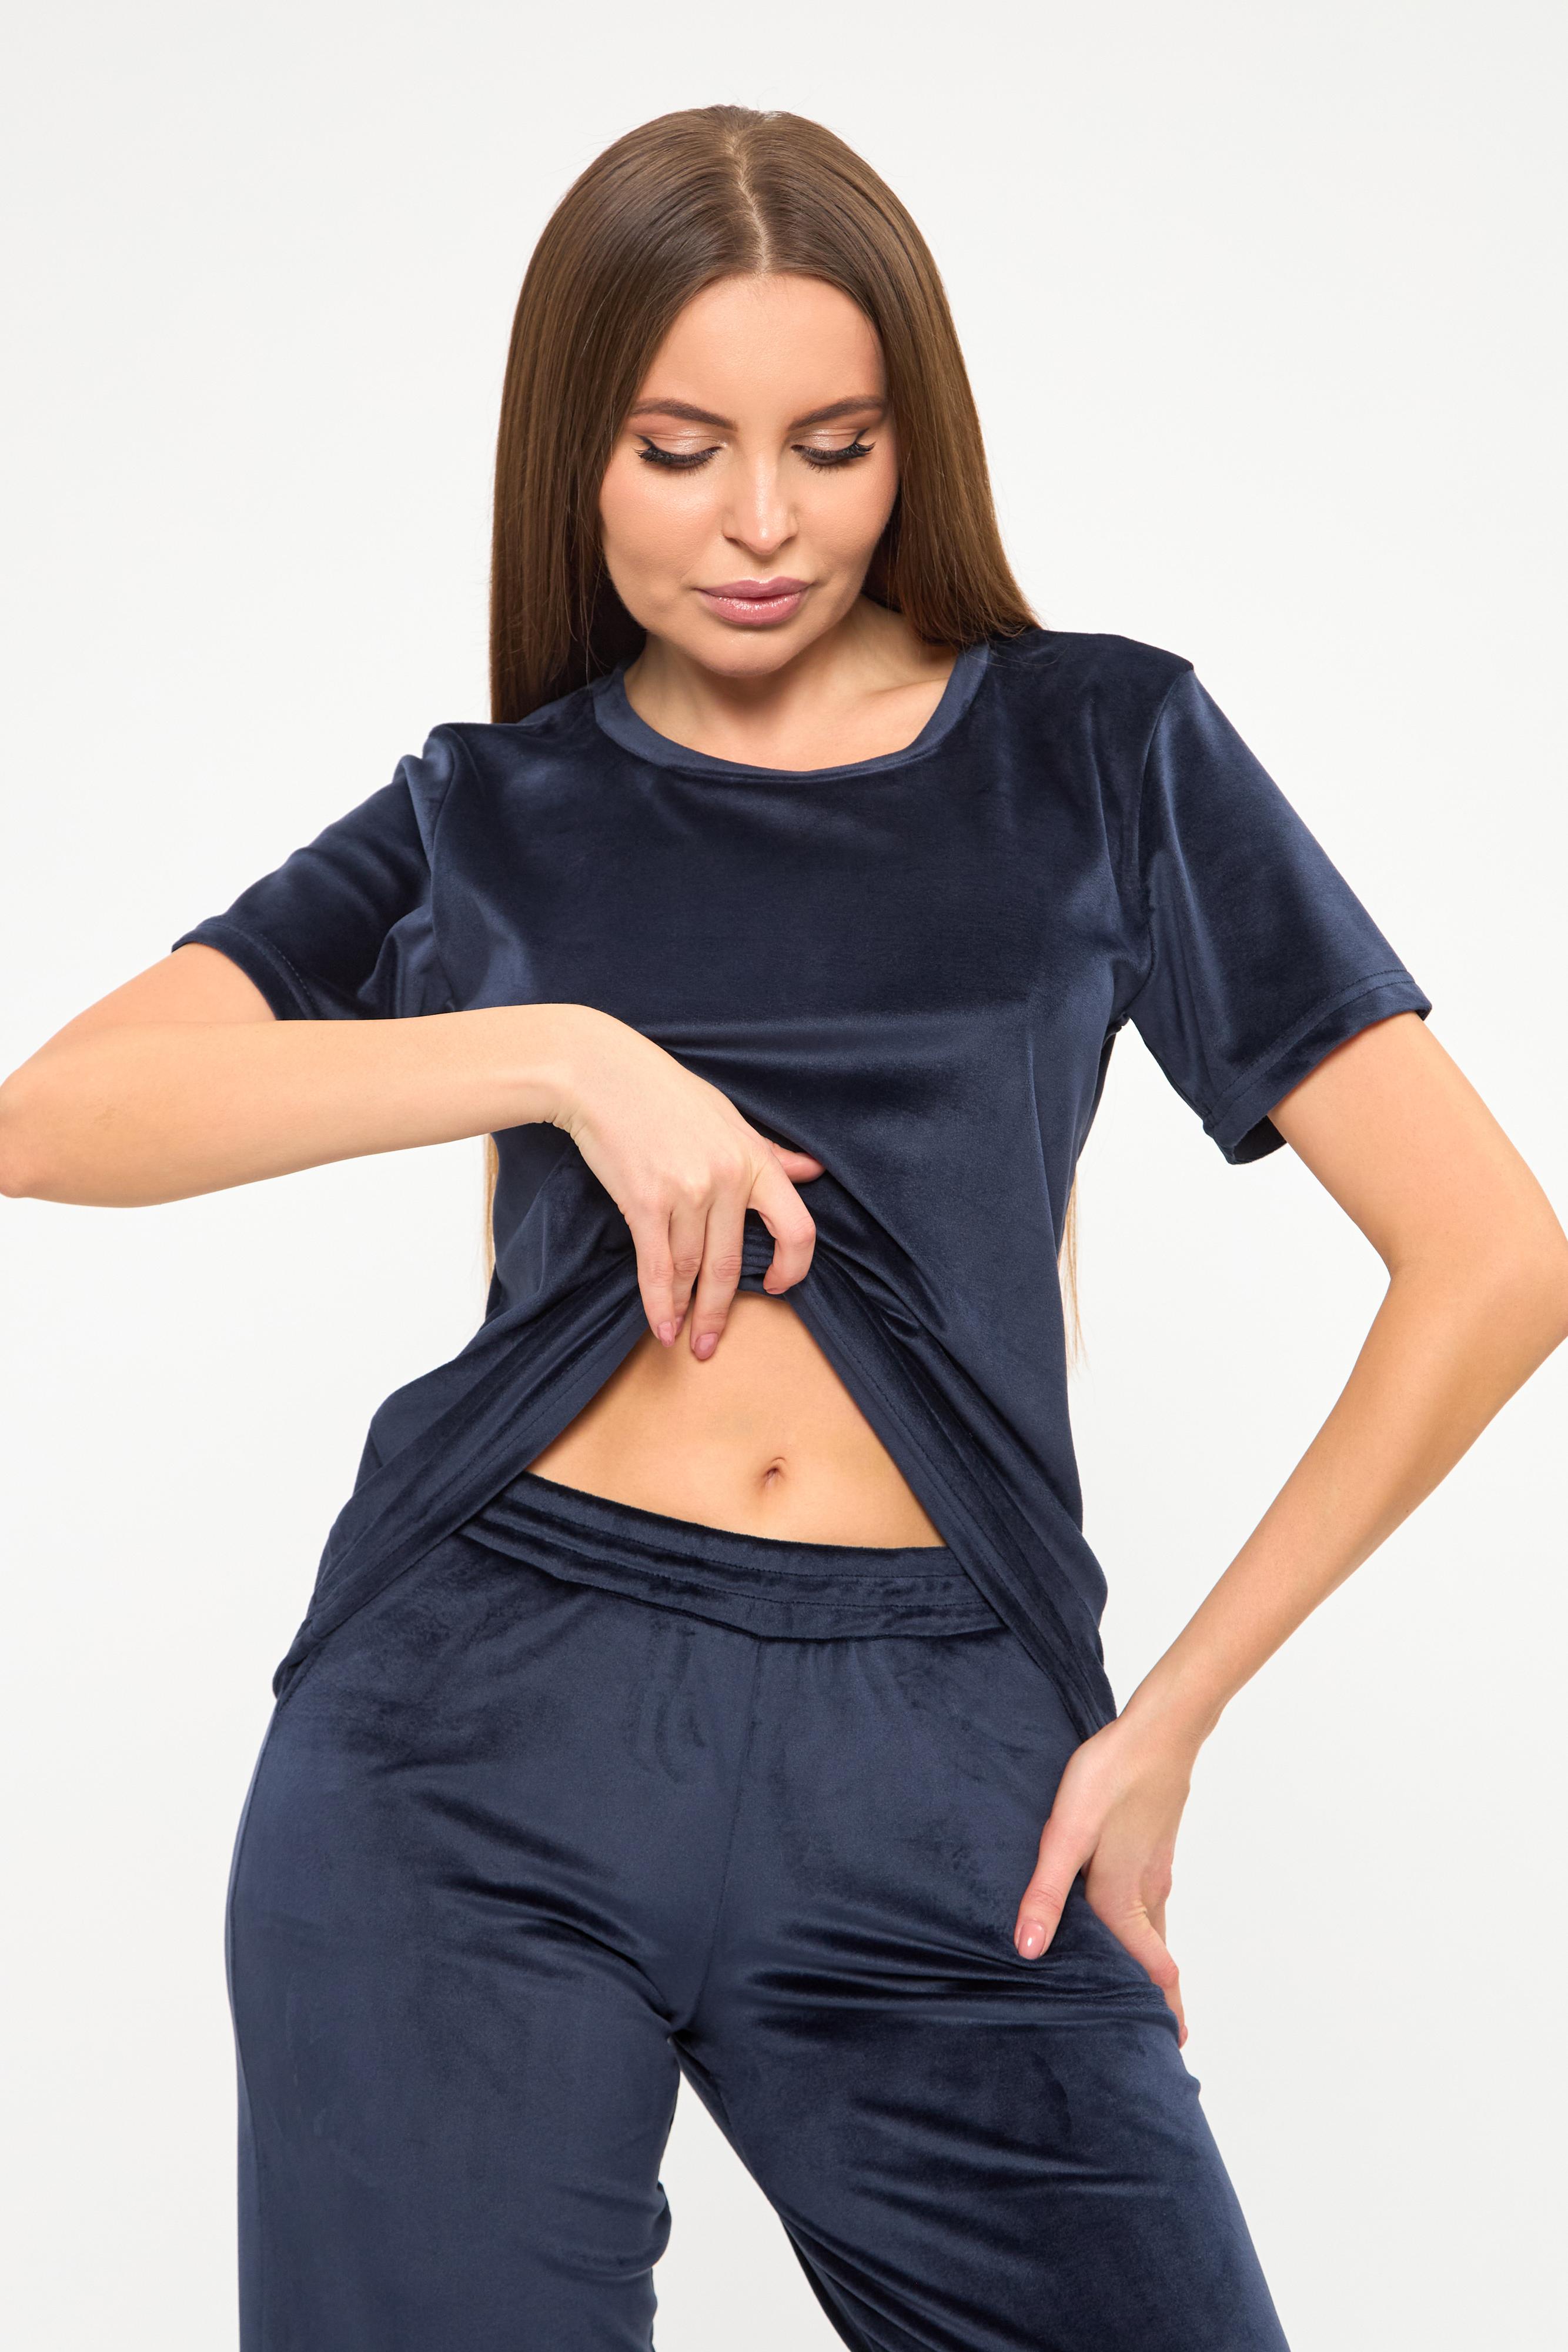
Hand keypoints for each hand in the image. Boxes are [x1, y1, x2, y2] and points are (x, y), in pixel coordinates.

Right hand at [548, 1006, 823, 1356]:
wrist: (602, 1073)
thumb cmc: (665, 1092)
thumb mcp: (729, 1117)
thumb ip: (770, 1153)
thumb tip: (812, 1171)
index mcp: (754, 1159)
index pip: (797, 1227)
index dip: (793, 1266)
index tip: (777, 1286)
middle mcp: (725, 1180)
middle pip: (731, 1264)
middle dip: (720, 1312)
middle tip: (711, 1344)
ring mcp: (685, 1192)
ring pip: (691, 1269)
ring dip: (685, 1311)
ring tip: (681, 1337)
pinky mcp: (643, 1201)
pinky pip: (656, 1265)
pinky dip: (657, 1301)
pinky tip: (660, 1326)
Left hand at [1011, 1707, 1198, 2044]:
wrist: (1159, 1730)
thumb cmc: (1111, 1777)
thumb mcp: (1066, 1834)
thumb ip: (1047, 1892)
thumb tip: (1029, 1950)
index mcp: (1125, 1898)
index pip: (1149, 1971)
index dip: (1158, 2009)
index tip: (1167, 2047)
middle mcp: (1148, 1891)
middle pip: (1159, 1959)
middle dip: (1161, 1998)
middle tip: (1165, 2034)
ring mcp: (1157, 1867)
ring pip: (1158, 1929)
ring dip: (1155, 1965)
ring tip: (1147, 1988)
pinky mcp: (1155, 1845)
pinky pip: (1155, 1902)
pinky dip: (1152, 1929)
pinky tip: (1134, 1918)